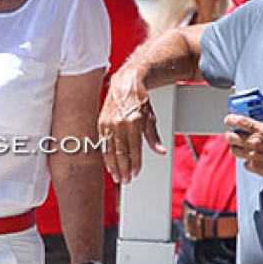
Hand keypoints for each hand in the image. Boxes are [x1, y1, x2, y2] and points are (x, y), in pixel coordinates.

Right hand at [98, 66, 165, 184]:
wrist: (125, 83)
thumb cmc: (139, 99)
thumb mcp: (151, 117)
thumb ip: (154, 137)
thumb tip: (161, 151)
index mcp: (134, 122)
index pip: (134, 150)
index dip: (135, 164)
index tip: (136, 174)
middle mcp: (119, 124)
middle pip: (120, 153)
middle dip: (124, 169)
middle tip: (126, 180)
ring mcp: (108, 123)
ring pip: (109, 151)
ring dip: (114, 166)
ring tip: (118, 177)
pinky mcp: (101, 123)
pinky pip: (103, 144)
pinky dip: (106, 156)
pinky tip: (109, 165)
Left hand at [224, 111, 262, 181]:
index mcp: (262, 130)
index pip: (240, 121)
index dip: (230, 119)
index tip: (228, 119)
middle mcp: (255, 142)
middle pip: (231, 137)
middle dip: (230, 134)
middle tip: (232, 133)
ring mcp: (253, 156)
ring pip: (234, 150)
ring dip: (236, 147)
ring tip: (240, 146)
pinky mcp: (255, 167)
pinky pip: (244, 163)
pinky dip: (247, 160)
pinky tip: (253, 157)